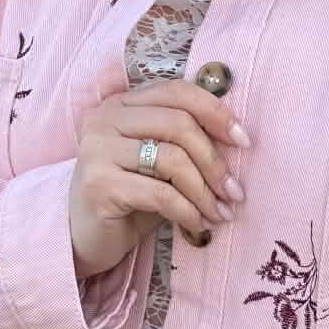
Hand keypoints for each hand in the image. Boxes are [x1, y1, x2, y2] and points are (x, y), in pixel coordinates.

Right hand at [68, 77, 250, 279]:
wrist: (85, 237)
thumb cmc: (130, 197)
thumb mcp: (160, 162)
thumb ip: (186, 142)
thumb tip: (238, 138)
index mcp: (121, 103)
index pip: (176, 91)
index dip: (216, 112)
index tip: (244, 141)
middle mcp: (103, 118)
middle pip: (178, 123)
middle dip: (215, 160)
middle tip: (235, 191)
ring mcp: (96, 150)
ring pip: (172, 159)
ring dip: (205, 191)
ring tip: (220, 212)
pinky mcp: (97, 184)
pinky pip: (160, 193)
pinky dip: (187, 210)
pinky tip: (198, 224)